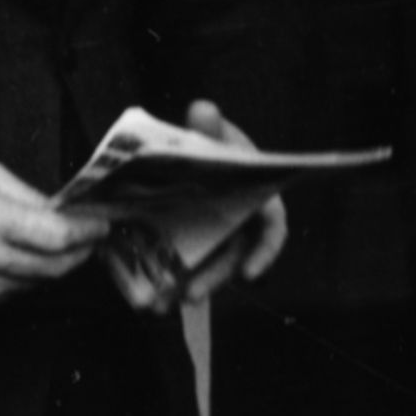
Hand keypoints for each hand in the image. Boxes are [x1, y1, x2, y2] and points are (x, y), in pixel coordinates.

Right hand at [0, 159, 109, 311]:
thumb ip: (32, 197)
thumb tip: (70, 214)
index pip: (57, 237)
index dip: (88, 233)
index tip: (100, 226)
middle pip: (55, 267)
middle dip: (80, 253)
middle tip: (88, 239)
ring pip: (38, 284)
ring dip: (54, 267)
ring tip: (53, 247)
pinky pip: (14, 294)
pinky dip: (26, 279)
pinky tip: (17, 260)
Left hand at [103, 100, 294, 315]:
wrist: (193, 148)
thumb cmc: (213, 141)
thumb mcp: (213, 130)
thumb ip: (209, 125)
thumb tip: (203, 109)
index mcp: (257, 197)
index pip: (270, 228)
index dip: (264, 252)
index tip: (249, 274)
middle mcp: (240, 222)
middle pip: (233, 256)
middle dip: (212, 279)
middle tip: (189, 296)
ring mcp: (215, 234)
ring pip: (206, 266)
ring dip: (186, 287)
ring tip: (161, 305)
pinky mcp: (190, 240)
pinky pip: (182, 262)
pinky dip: (165, 276)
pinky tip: (145, 291)